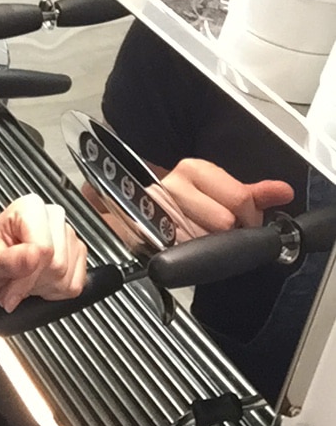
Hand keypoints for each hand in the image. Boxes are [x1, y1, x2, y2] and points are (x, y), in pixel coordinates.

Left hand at [0, 193, 87, 312]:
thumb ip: (8, 260)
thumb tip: (34, 256)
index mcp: (30, 208)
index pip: (44, 248)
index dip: (27, 277)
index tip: (9, 291)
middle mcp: (52, 216)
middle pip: (58, 264)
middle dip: (33, 283)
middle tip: (13, 286)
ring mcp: (68, 235)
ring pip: (67, 277)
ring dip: (43, 288)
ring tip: (24, 280)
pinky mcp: (77, 254)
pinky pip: (75, 285)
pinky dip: (55, 292)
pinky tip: (39, 282)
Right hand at [152, 158, 294, 241]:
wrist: (142, 215)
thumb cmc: (184, 204)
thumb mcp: (221, 192)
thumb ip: (255, 194)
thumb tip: (284, 192)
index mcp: (195, 169)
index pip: (240, 199)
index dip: (248, 218)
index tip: (242, 221)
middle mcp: (175, 184)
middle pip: (224, 222)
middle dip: (228, 234)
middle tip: (218, 231)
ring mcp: (159, 209)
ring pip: (206, 242)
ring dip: (207, 247)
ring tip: (199, 237)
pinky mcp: (148, 232)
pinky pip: (184, 255)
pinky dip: (189, 256)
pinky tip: (186, 245)